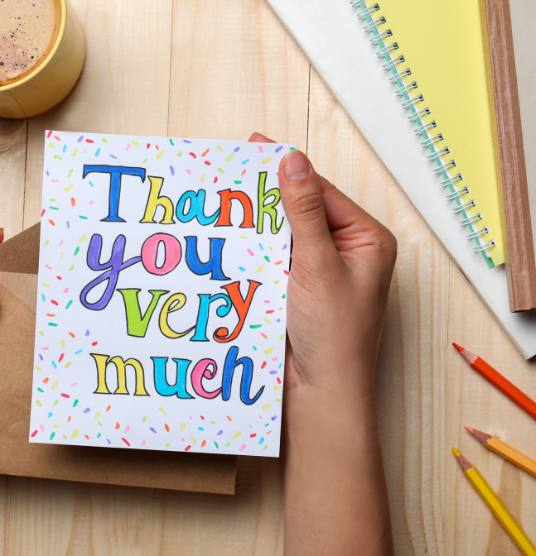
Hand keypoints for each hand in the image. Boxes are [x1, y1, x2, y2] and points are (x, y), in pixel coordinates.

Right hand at [250, 134, 396, 395]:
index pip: (323, 193)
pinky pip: (274, 258)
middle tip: (233, 174)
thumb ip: (304, 212)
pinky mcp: (297, 290)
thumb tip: (293, 161)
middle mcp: (346, 252)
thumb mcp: (318, 265)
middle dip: (270, 197)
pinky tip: (232, 238)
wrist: (319, 392)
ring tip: (226, 202)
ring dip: (259, 224)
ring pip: (285, 235)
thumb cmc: (334, 335)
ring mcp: (320, 271)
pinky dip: (255, 248)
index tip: (256, 148)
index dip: (289, 172)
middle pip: (303, 211)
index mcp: (367, 240)